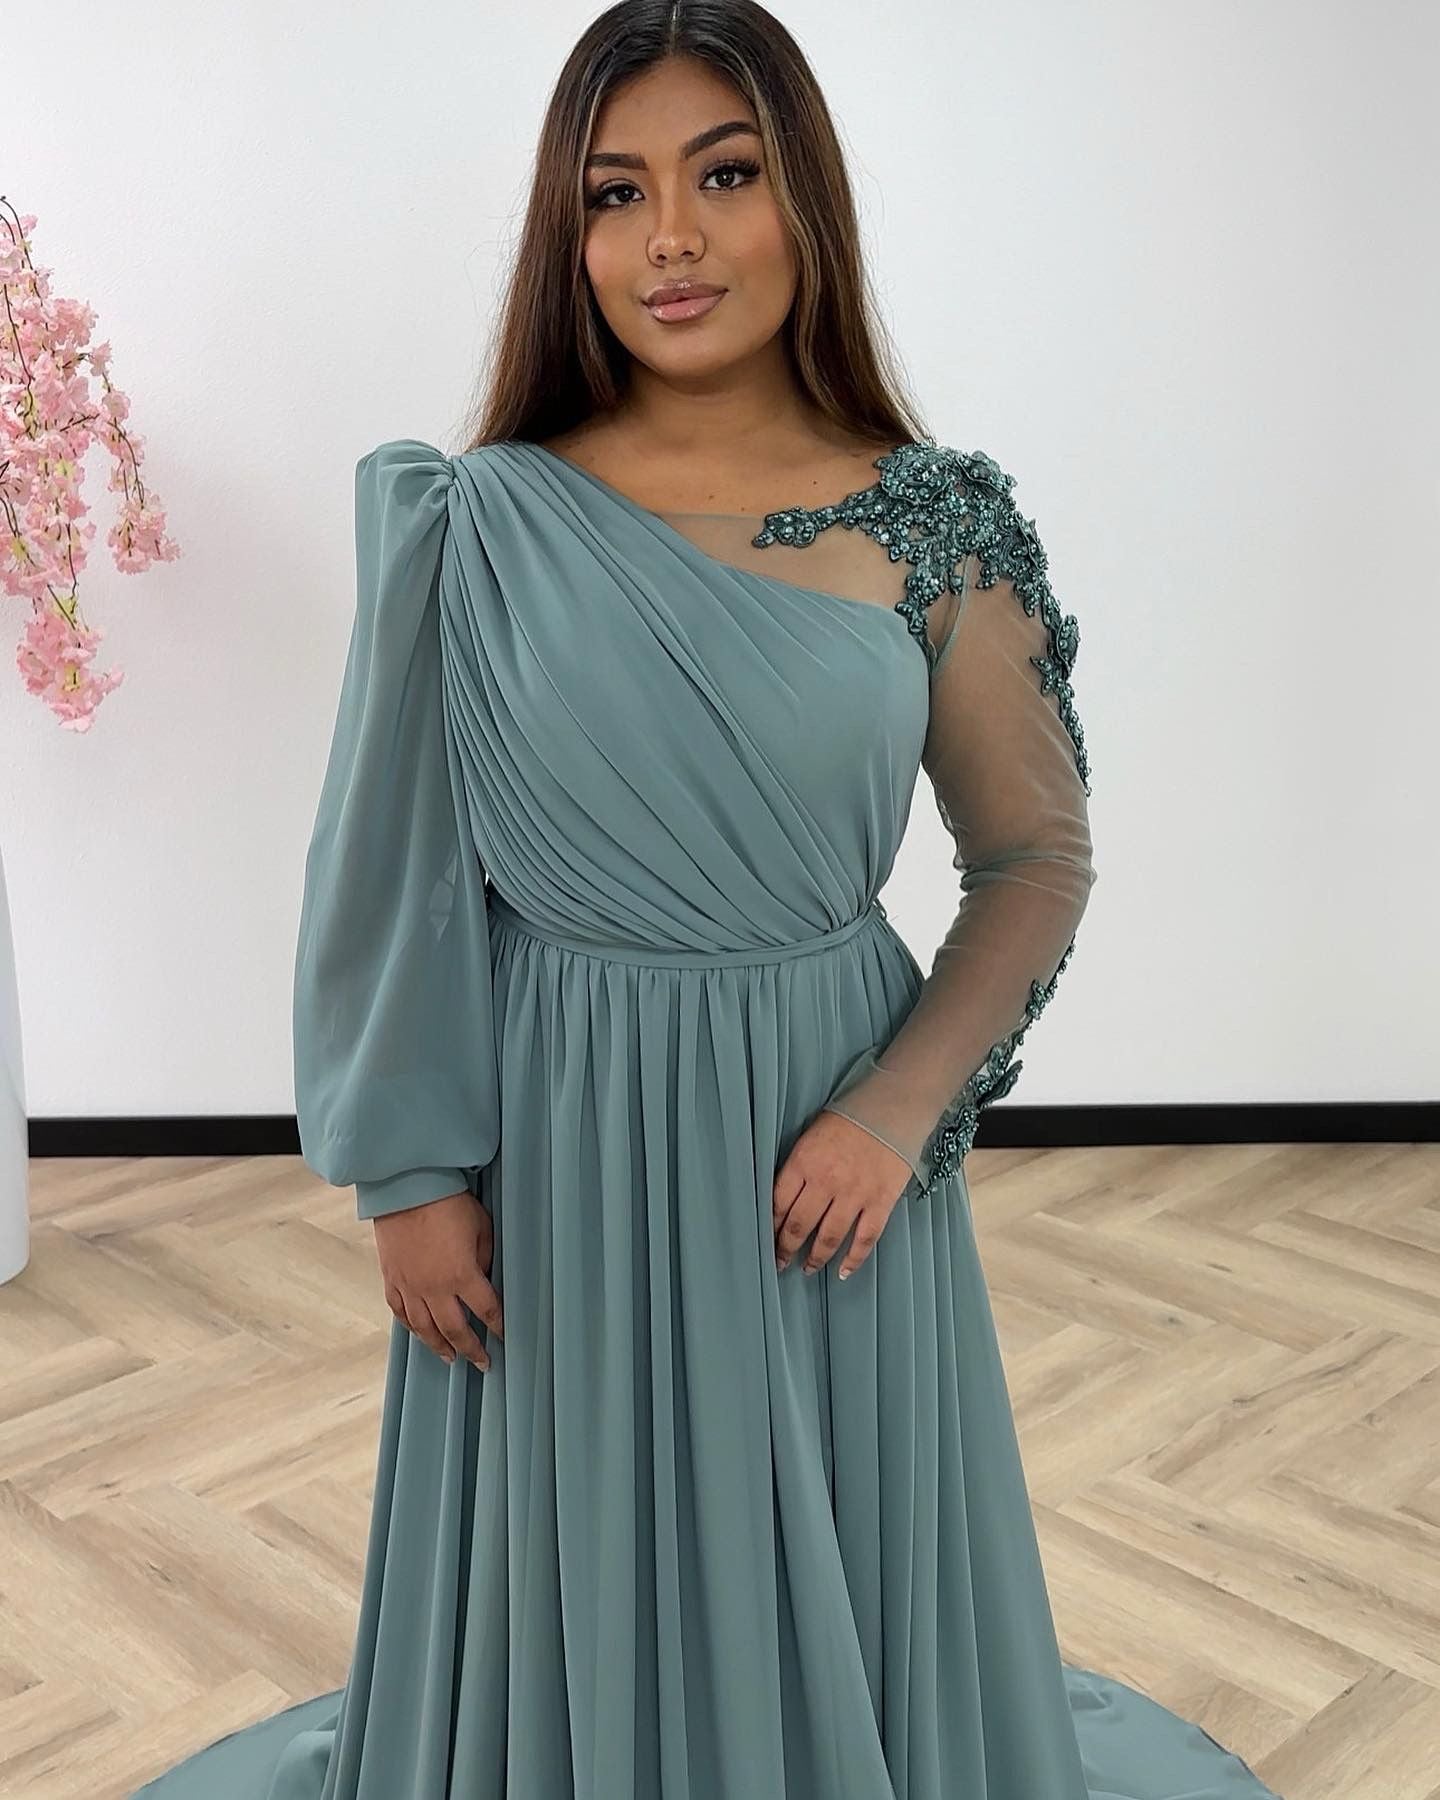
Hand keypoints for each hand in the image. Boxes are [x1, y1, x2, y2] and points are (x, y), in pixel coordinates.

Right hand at [371, 1188, 503, 1370]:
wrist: (406, 1188)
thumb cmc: (448, 1202)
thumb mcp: (481, 1227)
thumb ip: (485, 1257)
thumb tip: (484, 1275)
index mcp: (462, 1275)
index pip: (486, 1310)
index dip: (497, 1326)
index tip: (504, 1336)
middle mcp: (435, 1288)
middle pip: (455, 1329)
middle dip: (471, 1349)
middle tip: (482, 1362)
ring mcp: (410, 1286)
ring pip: (425, 1328)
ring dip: (439, 1346)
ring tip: (450, 1357)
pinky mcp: (392, 1278)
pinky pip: (400, 1312)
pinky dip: (411, 1327)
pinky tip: (418, 1334)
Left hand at [773, 1109, 912, 1280]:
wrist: (892, 1107)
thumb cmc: (849, 1118)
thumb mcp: (811, 1136)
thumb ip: (797, 1167)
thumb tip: (782, 1199)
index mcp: (804, 1162)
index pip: (778, 1203)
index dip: (770, 1227)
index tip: (766, 1239)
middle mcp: (826, 1181)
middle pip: (798, 1225)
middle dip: (785, 1249)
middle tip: (780, 1262)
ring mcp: (855, 1194)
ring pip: (828, 1238)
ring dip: (815, 1258)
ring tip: (808, 1268)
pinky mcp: (880, 1201)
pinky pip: (864, 1239)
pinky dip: (853, 1259)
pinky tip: (844, 1271)